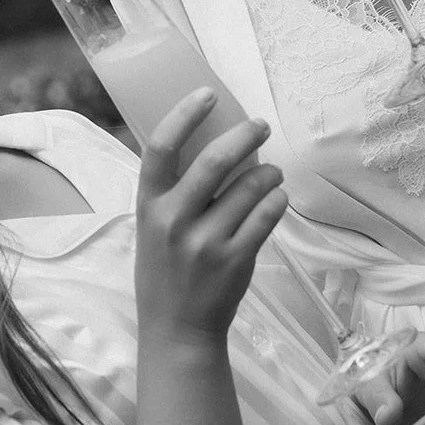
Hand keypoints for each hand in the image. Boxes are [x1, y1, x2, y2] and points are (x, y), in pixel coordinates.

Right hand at [134, 90, 287, 345]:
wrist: (177, 330)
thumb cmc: (163, 270)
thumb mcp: (151, 227)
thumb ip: (172, 191)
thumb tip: (210, 141)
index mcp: (148, 205)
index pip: (160, 148)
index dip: (185, 115)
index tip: (208, 94)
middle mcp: (174, 220)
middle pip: (214, 160)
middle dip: (245, 135)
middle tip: (260, 126)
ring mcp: (205, 242)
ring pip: (249, 187)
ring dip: (268, 172)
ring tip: (272, 173)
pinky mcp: (235, 260)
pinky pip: (266, 216)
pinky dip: (276, 199)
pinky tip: (277, 196)